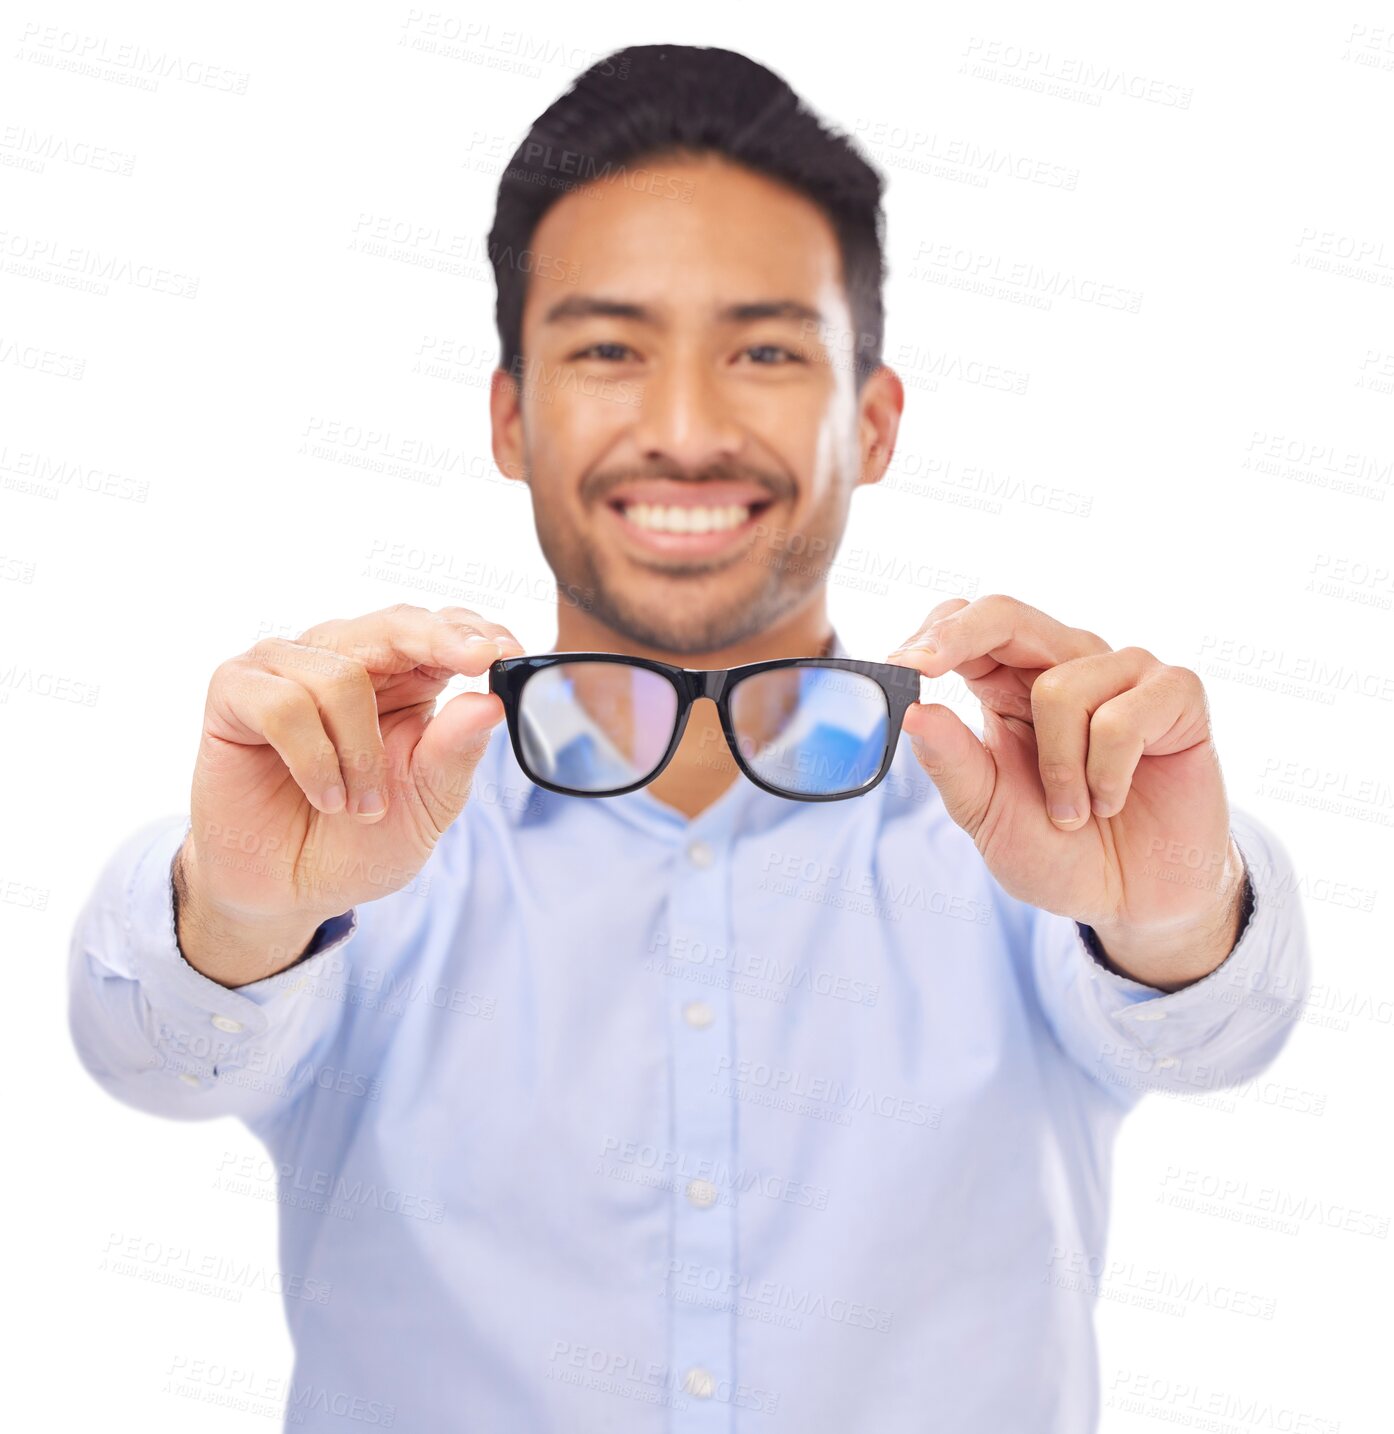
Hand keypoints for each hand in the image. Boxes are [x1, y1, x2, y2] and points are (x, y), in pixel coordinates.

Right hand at [184, 603, 523, 931]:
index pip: (440, 629)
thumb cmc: (360, 841)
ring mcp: (287, 668)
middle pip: (394, 624)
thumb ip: (454, 754)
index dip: (472, 631)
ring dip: (359, 754)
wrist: (291, 891)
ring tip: (358, 806)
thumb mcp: (426, 805)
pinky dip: (312, 760)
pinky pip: (283, 704)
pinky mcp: (236, 691)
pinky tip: (324, 795)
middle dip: (439, 641)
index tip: (509, 650)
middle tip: (477, 661)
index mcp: (404, 677)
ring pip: (340, 677)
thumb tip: (489, 702)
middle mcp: (346, 658)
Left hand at [886, 594, 1245, 985]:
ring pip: (1061, 688)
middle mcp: (1064, 665)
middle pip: (1005, 615)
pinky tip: (1114, 799)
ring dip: (1059, 770)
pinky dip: (1107, 774)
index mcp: (1008, 685)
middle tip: (924, 668)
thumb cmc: (1059, 850)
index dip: (933, 634)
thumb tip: (912, 710)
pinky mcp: (1176, 695)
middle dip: (958, 640)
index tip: (900, 666)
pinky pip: (1122, 717)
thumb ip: (952, 763)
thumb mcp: (987, 813)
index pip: (966, 626)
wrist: (1133, 899)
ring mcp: (1123, 673)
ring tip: (1075, 811)